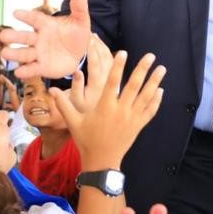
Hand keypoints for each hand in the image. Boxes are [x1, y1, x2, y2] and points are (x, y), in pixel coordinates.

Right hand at [2, 0, 91, 78]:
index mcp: (46, 25)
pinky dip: (25, 71)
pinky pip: (32, 69)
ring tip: (4, 53)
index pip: (34, 19)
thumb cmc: (76, 34)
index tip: (15, 13)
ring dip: (15, 53)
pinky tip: (18, 72)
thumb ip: (79, 8)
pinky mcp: (41, 67)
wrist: (80, 54)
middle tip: (2, 36)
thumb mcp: (80, 21)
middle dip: (14, 36)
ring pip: (25, 53)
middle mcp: (38, 39)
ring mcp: (39, 53)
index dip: (26, 16)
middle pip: (25, 37)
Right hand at [50, 50, 164, 169]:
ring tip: (162, 69)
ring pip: (146, 97)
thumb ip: (63, 104)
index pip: (113, 82)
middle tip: (150, 56)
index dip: (118, 66)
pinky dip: (156, 101)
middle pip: (134, 86)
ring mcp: (131, 119)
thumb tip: (50, 90)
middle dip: (142, 70)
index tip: (123, 52)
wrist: (101, 161)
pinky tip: (160, 90)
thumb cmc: (86, 140)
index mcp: (105, 107)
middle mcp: (120, 111)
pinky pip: (150, 111)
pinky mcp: (138, 126)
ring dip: (154, 82)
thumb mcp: (73, 122)